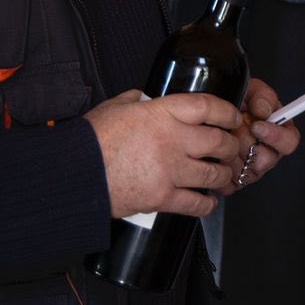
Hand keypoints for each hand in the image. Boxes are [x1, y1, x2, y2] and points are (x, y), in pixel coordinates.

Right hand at [85, 89, 245, 218]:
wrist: (72, 175)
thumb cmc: (90, 141)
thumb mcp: (116, 106)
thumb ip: (138, 101)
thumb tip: (146, 99)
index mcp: (162, 113)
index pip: (208, 107)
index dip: (227, 112)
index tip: (232, 118)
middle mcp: (173, 140)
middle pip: (219, 142)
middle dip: (230, 147)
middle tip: (230, 150)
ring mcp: (169, 170)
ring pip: (213, 174)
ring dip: (223, 176)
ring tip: (222, 175)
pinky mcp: (162, 198)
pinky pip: (196, 204)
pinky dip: (207, 205)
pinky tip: (208, 201)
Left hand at [222, 78, 301, 192]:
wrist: (206, 117)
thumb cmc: (231, 104)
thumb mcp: (249, 90)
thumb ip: (262, 95)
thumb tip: (264, 111)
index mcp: (278, 133)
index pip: (290, 141)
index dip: (276, 135)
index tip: (257, 125)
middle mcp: (268, 154)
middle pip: (268, 159)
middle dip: (247, 142)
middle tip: (234, 129)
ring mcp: (252, 170)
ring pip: (248, 170)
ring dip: (231, 152)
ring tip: (222, 138)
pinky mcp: (234, 183)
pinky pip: (230, 181)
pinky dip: (220, 165)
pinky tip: (215, 152)